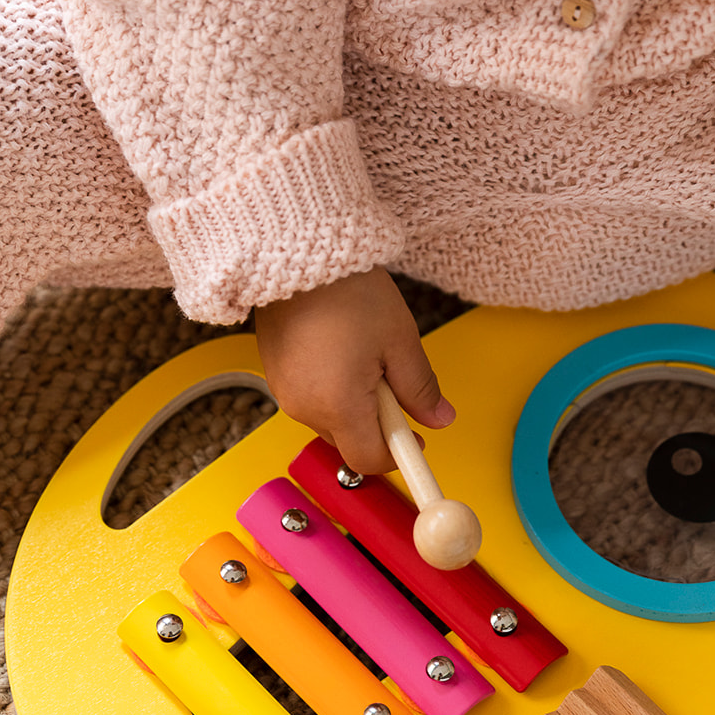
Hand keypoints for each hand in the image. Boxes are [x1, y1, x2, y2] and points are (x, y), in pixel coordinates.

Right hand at [254, 268, 454, 473]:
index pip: (369, 460)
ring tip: (365, 356)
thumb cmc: (346, 291)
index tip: (415, 439)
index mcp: (339, 406)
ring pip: (330, 420)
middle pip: (349, 441)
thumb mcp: (399, 340)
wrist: (295, 254)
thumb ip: (420, 388)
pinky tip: (341, 351)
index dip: (397, 455)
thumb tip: (438, 417)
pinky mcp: (275, 377)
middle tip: (394, 382)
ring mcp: (285, 393)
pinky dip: (332, 389)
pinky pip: (311, 398)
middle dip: (377, 425)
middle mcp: (304, 408)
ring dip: (354, 404)